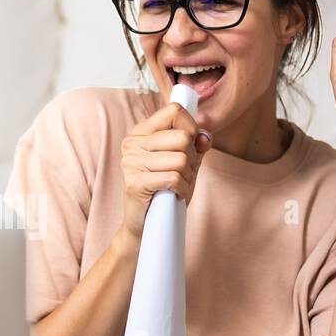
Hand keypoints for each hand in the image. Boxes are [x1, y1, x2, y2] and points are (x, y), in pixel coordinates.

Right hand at [118, 102, 211, 241]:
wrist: (146, 224)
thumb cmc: (166, 190)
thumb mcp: (185, 163)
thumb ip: (196, 145)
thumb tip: (205, 136)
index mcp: (142, 132)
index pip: (174, 111)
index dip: (191, 127)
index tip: (190, 146)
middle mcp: (132, 143)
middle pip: (182, 137)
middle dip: (191, 159)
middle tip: (182, 173)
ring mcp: (131, 163)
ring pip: (181, 160)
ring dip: (187, 177)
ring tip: (176, 186)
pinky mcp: (135, 183)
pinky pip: (174, 178)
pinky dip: (181, 189)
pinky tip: (173, 195)